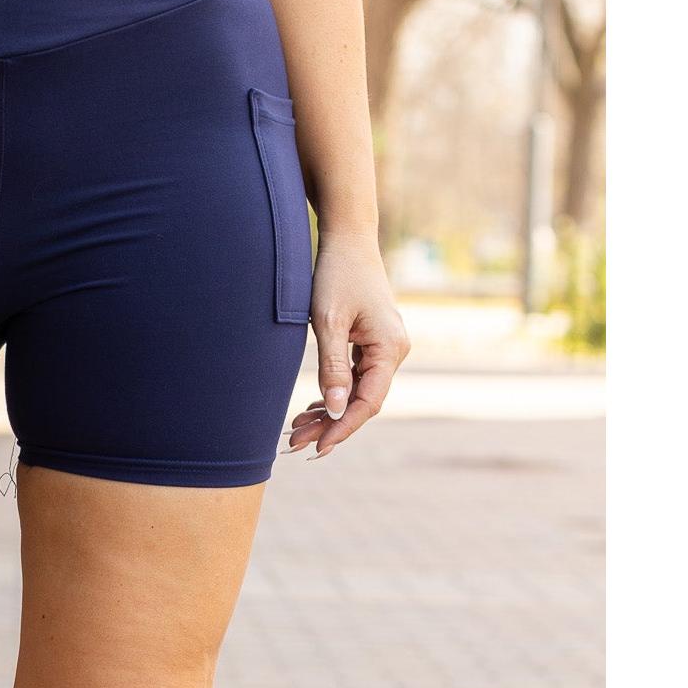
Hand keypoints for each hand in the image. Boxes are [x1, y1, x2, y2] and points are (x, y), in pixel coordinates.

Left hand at [286, 234, 410, 458]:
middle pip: (362, 401)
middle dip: (329, 424)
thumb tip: (335, 411)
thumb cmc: (336, 275)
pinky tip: (310, 408)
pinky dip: (332, 393)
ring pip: (356, 391)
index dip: (343, 427)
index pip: (368, 402)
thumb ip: (331, 368)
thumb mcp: (328, 322)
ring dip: (328, 412)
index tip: (317, 448)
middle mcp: (393, 351)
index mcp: (390, 348)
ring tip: (295, 430)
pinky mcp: (370, 342)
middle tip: (294, 444)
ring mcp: (384, 347)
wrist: (347, 239)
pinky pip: (354, 377)